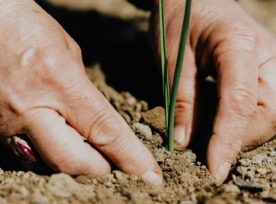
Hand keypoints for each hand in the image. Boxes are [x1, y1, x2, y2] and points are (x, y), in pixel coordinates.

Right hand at [0, 0, 161, 185]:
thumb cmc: (27, 27)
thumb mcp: (68, 51)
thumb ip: (84, 91)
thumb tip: (97, 121)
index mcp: (58, 81)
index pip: (104, 130)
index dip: (130, 157)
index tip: (150, 173)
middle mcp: (29, 108)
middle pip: (73, 161)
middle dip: (100, 167)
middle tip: (113, 162)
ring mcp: (5, 123)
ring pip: (48, 164)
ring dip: (73, 162)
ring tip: (86, 148)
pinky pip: (26, 155)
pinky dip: (47, 153)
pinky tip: (56, 138)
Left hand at [151, 0, 275, 183]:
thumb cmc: (179, 17)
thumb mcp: (172, 57)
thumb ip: (183, 100)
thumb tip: (186, 143)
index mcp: (239, 43)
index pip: (242, 103)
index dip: (229, 141)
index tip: (215, 170)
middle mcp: (266, 54)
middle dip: (245, 138)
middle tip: (211, 145)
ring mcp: (272, 62)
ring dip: (250, 132)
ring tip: (215, 131)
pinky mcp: (268, 70)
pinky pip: (273, 107)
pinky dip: (252, 122)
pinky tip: (226, 118)